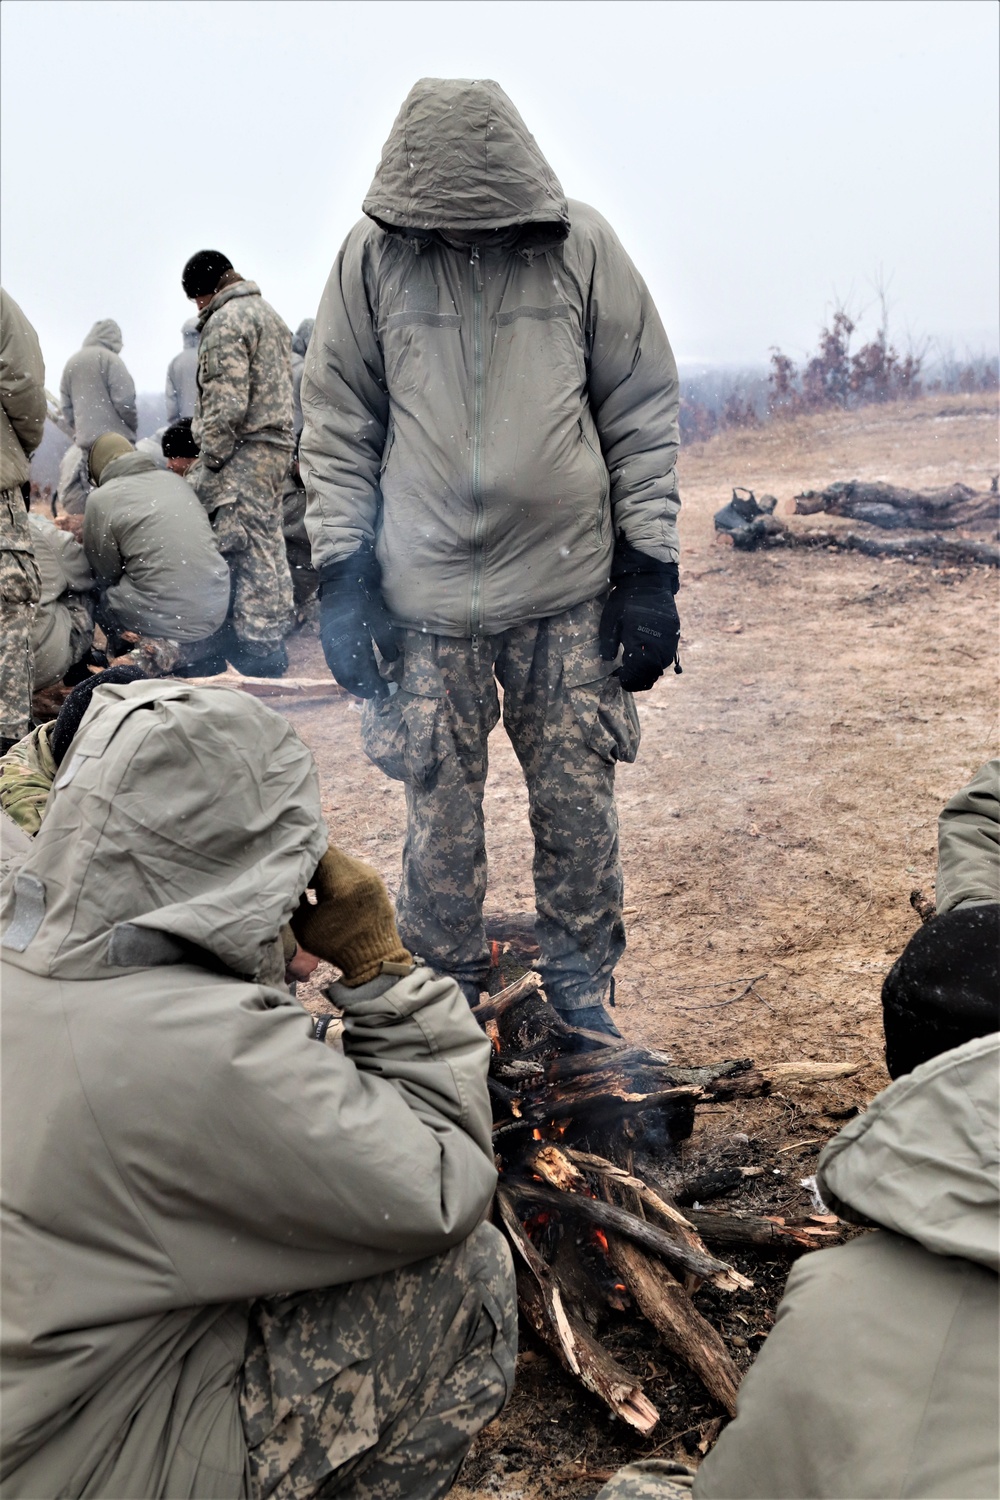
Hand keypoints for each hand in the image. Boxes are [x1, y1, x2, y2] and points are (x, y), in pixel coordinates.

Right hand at [318, 545, 398, 697]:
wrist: (341, 581)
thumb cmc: (365, 598)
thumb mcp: (380, 619)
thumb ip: (387, 642)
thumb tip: (393, 661)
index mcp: (353, 640)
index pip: (363, 671)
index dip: (373, 684)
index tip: (385, 692)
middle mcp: (339, 645)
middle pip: (348, 676)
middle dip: (361, 688)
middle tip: (375, 695)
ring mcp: (330, 643)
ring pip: (339, 672)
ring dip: (351, 683)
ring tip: (364, 689)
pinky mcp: (326, 640)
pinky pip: (334, 664)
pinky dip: (344, 673)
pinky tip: (353, 675)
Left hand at [599, 540, 679, 692]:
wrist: (648, 580)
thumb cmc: (625, 600)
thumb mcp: (610, 621)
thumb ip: (609, 643)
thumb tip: (608, 662)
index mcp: (640, 640)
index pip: (637, 671)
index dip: (629, 680)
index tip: (620, 680)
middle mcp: (658, 642)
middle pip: (652, 672)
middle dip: (639, 680)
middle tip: (627, 680)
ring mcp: (669, 638)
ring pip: (662, 665)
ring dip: (650, 671)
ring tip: (636, 671)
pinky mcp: (675, 633)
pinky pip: (668, 655)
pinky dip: (658, 661)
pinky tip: (647, 658)